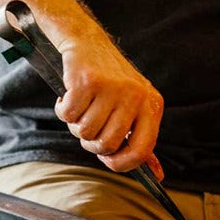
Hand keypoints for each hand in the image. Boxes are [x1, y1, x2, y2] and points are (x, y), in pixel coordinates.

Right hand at [53, 31, 163, 176]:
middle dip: (91, 143)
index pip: (142, 150)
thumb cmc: (110, 81)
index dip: (121, 163)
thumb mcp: (133, 106)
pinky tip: (67, 97)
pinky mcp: (87, 80)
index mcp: (151, 104)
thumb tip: (156, 177)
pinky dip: (62, 110)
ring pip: (85, 132)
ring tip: (79, 108)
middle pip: (107, 144)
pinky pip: (68, 115)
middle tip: (87, 127)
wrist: (87, 42)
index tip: (108, 160)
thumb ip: (141, 139)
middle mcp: (135, 95)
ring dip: (75, 125)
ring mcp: (112, 87)